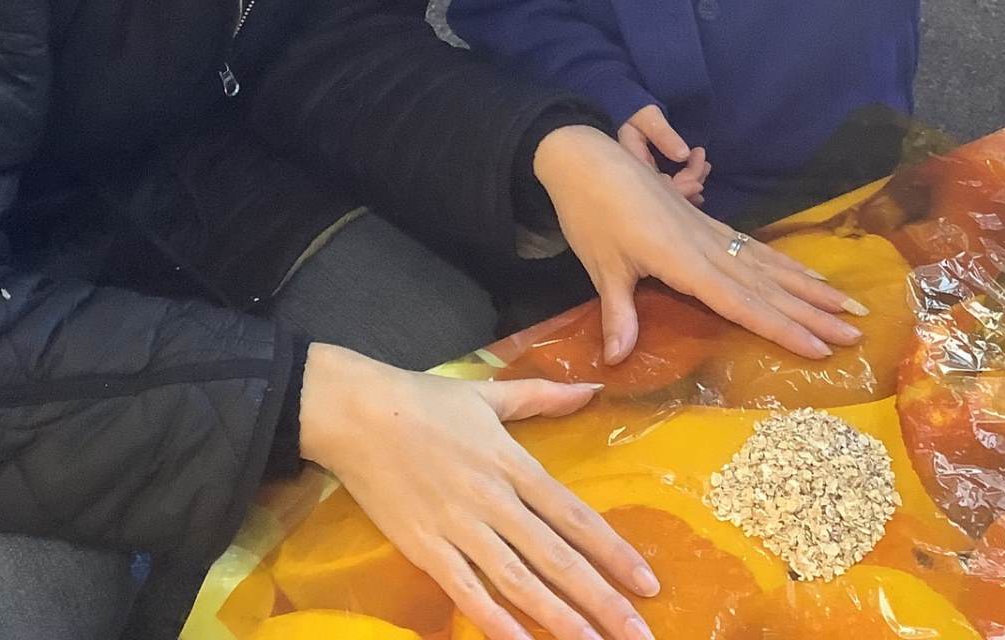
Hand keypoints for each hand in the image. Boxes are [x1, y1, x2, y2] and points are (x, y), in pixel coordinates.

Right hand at [299, 344, 659, 639]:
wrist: (355, 413)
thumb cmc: (423, 401)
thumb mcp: (488, 393)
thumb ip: (543, 396)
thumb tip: (594, 389)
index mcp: (513, 463)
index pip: (575, 516)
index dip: (614, 551)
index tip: (648, 583)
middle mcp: (494, 501)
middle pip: (557, 558)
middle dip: (602, 600)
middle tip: (639, 635)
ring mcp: (459, 528)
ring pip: (519, 582)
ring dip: (561, 619)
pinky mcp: (425, 548)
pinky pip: (465, 592)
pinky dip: (494, 622)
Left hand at [533, 126, 864, 364]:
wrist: (587, 158)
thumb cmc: (590, 212)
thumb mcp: (601, 264)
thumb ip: (618, 312)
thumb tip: (617, 361)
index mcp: (684, 261)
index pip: (742, 302)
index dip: (781, 327)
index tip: (820, 348)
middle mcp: (707, 247)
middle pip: (768, 285)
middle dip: (813, 311)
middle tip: (857, 331)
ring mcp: (710, 232)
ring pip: (769, 265)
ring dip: (810, 287)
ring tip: (849, 305)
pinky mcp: (706, 223)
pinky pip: (755, 248)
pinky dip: (785, 264)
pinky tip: (806, 275)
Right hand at [615, 105, 708, 204]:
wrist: (633, 109)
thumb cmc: (638, 110)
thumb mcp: (649, 117)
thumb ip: (664, 134)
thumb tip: (683, 155)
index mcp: (632, 161)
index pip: (656, 186)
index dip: (681, 186)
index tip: (700, 167)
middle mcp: (638, 174)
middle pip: (666, 193)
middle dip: (691, 182)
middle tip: (706, 165)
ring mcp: (646, 176)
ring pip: (671, 193)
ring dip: (693, 183)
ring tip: (705, 166)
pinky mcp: (654, 174)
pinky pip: (672, 188)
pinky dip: (688, 186)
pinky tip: (699, 182)